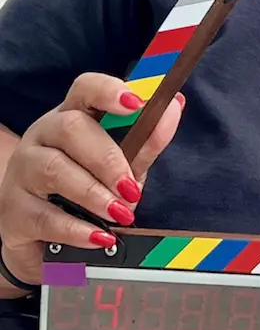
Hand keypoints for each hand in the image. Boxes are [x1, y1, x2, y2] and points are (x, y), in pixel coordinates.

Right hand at [0, 72, 183, 285]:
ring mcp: (23, 172)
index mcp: (71, 118)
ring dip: (93, 193)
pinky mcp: (15, 211)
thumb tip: (174, 107)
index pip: (85, 89)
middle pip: (70, 128)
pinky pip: (45, 216)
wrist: (45, 239)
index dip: (109, 91)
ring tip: (120, 214)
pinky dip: (77, 228)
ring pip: (53, 169)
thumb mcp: (121, 168)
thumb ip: (146, 143)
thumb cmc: (86, 194)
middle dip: (107, 159)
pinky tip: (101, 237)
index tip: (136, 104)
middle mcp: (43, 137)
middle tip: (132, 189)